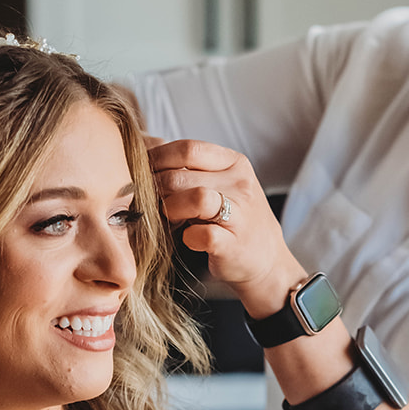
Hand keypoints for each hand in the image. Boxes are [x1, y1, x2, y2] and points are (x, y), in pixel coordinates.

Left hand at [149, 138, 305, 317]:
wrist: (268, 260)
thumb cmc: (233, 220)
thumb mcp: (219, 185)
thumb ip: (190, 170)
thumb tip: (145, 153)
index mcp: (234, 163)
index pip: (188, 149)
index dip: (157, 158)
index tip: (140, 172)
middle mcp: (240, 184)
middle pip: (182, 175)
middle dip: (156, 189)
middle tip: (146, 202)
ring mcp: (240, 214)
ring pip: (195, 199)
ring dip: (170, 210)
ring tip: (168, 219)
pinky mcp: (234, 244)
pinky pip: (203, 234)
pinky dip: (188, 237)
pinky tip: (188, 238)